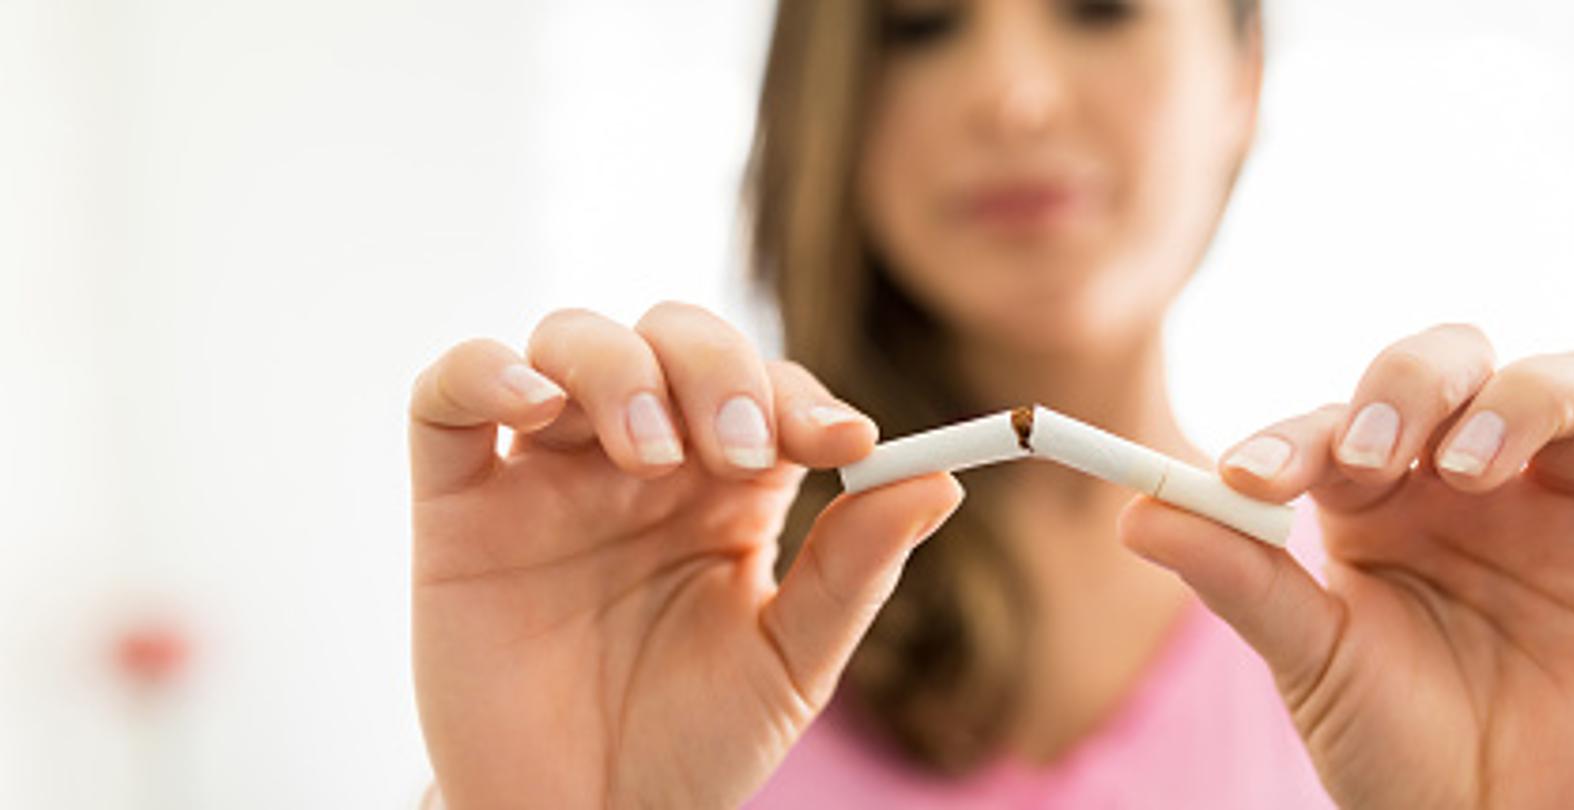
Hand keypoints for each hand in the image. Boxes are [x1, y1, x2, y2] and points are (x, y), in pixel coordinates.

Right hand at [409, 304, 962, 808]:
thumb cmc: (691, 745)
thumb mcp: (791, 666)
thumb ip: (854, 571)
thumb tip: (941, 482)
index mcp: (730, 486)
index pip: (769, 388)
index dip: (804, 397)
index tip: (846, 444)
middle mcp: (641, 458)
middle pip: (676, 337)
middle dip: (717, 372)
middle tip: (740, 452)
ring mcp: (547, 471)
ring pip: (573, 341)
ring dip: (621, 370)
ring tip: (651, 453)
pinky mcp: (458, 501)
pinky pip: (449, 393)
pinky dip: (485, 370)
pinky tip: (533, 403)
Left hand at [1121, 324, 1573, 808]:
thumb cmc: (1388, 746)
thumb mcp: (1307, 660)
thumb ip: (1236, 579)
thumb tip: (1134, 513)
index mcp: (1383, 497)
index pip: (1347, 419)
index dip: (1301, 433)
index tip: (1253, 480)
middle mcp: (1475, 485)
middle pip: (1462, 363)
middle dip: (1419, 382)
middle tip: (1383, 453)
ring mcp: (1570, 517)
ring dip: (1528, 401)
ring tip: (1478, 469)